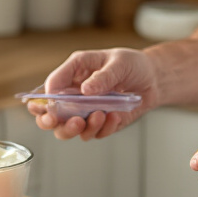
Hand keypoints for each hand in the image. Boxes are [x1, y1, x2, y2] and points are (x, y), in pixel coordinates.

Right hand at [33, 48, 159, 140]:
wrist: (153, 79)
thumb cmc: (131, 64)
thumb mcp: (118, 62)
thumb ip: (103, 76)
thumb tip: (86, 89)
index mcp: (72, 74)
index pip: (48, 88)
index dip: (44, 99)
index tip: (53, 105)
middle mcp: (73, 95)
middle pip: (48, 116)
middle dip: (51, 122)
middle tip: (68, 119)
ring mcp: (84, 112)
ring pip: (66, 130)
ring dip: (80, 128)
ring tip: (99, 116)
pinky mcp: (99, 125)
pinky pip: (94, 134)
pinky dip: (103, 128)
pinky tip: (114, 116)